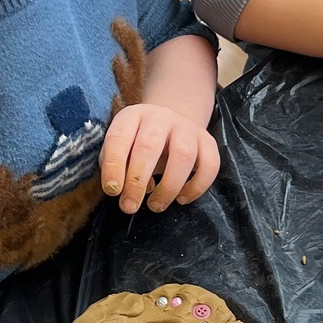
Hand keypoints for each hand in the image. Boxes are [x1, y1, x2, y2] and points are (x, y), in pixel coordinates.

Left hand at [99, 103, 220, 212]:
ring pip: (183, 155)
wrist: (172, 124)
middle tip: (130, 206)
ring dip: (168, 186)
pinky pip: (210, 164)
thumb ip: (118, 166)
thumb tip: (124, 190)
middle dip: (137, 180)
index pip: (119, 138)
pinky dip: (197, 186)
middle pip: (149, 146)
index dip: (114, 166)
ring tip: (156, 205)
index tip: (113, 191)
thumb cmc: (139, 142)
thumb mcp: (122, 147)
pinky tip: (182, 199)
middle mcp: (160, 117)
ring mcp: (187, 127)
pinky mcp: (207, 140)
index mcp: (132, 116)